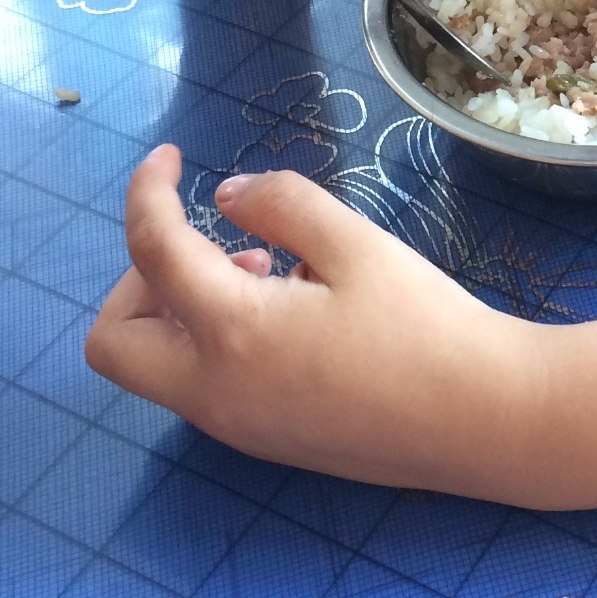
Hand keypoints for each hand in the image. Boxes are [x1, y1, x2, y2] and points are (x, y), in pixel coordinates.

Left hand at [85, 146, 539, 491]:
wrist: (481, 420)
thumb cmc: (425, 327)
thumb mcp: (356, 244)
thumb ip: (282, 205)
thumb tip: (225, 197)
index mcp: (233, 333)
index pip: (151, 252)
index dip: (148, 194)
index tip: (167, 157)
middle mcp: (215, 393)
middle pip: (115, 341)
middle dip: (138, 278)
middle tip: (208, 240)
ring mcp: (235, 427)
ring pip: (157, 367)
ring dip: (180, 308)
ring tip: (265, 266)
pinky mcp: (263, 441)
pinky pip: (202, 384)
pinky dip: (213, 338)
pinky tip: (289, 310)